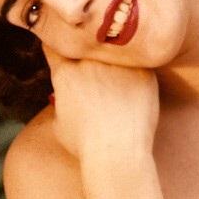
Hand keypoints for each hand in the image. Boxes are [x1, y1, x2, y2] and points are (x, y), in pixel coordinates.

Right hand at [42, 44, 158, 161]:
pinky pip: (140, 63)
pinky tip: (137, 91)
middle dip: (87, 54)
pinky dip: (138, 73)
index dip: (59, 49)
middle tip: (95, 72)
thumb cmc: (86, 145)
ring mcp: (118, 63)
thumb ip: (60, 103)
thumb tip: (61, 96)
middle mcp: (90, 61)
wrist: (119, 152)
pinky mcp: (143, 70)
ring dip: (114, 60)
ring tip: (118, 84)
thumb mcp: (59, 125)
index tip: (64, 55)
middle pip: (87, 47)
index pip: (55, 46)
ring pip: (115, 52)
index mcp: (66, 72)